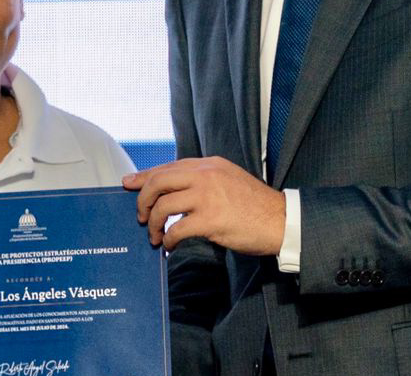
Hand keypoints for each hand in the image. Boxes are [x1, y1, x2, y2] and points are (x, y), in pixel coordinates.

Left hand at [123, 157, 285, 254]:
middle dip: (143, 200)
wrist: (281, 220)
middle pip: (158, 181)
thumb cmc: (255, 205)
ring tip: (155, 235)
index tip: (128, 183)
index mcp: (209, 165)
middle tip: (141, 216)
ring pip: (163, 206)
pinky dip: (168, 239)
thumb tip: (175, 191)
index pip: (168, 167)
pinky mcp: (210, 219)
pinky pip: (176, 228)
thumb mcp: (228, 180)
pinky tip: (169, 245)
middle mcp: (205, 175)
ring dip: (153, 223)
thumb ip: (204, 180)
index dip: (144, 176)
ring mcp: (207, 196)